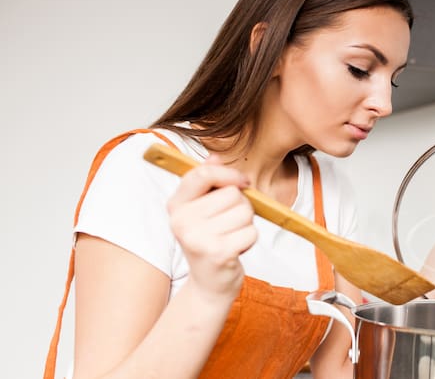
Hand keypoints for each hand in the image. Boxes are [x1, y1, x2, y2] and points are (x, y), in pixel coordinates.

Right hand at [166, 155, 257, 301]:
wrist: (209, 284)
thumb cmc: (209, 241)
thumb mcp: (202, 210)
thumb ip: (207, 182)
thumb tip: (214, 157)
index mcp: (176, 205)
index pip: (203, 174)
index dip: (229, 174)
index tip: (242, 183)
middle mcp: (182, 221)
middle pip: (233, 194)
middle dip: (241, 207)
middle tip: (228, 226)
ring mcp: (198, 238)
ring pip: (245, 212)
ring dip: (246, 225)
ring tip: (230, 238)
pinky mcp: (218, 253)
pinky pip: (251, 232)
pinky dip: (249, 240)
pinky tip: (235, 250)